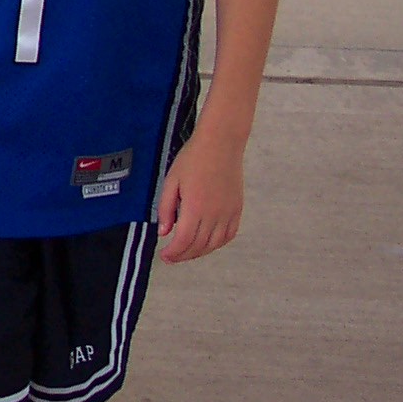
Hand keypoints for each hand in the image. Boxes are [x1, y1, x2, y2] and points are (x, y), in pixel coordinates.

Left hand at [156, 131, 244, 261]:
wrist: (221, 144)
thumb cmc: (193, 159)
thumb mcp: (171, 181)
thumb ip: (166, 208)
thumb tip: (164, 233)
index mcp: (196, 207)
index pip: (184, 240)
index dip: (173, 253)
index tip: (164, 256)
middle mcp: (214, 214)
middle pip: (199, 245)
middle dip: (183, 255)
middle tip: (171, 257)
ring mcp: (228, 213)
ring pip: (215, 244)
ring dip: (199, 252)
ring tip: (186, 252)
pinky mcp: (237, 209)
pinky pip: (228, 235)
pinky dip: (217, 244)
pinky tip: (207, 243)